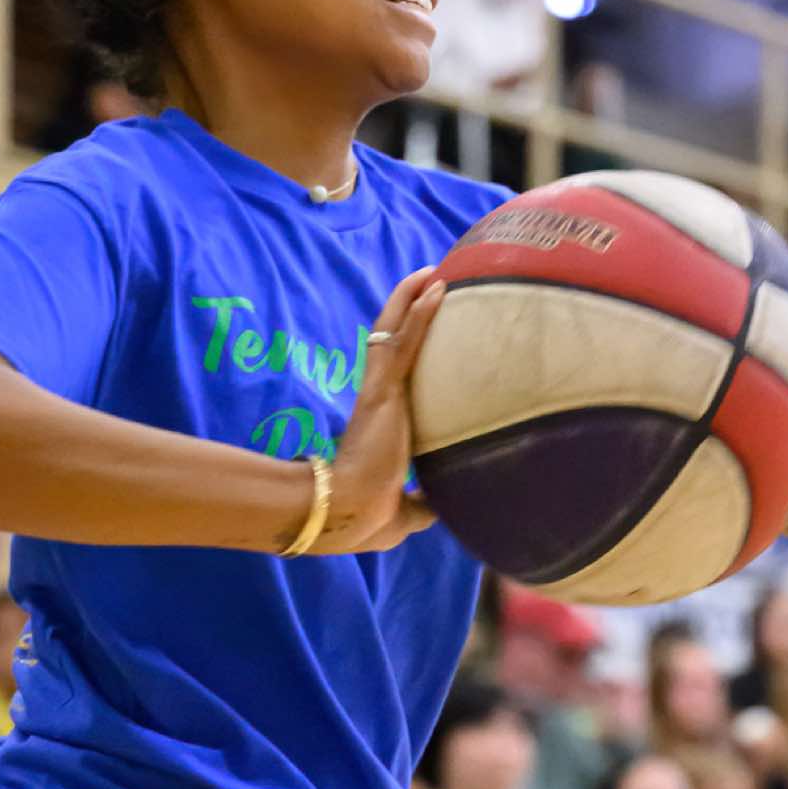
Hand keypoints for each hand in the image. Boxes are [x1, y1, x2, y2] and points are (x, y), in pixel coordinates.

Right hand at [313, 267, 445, 555]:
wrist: (345, 516)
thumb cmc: (368, 516)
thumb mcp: (406, 510)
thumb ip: (423, 504)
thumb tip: (442, 508)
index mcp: (383, 422)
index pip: (397, 373)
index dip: (409, 345)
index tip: (428, 326)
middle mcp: (379, 399)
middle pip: (391, 340)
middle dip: (409, 310)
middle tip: (431, 282)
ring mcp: (380, 391)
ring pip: (393, 331)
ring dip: (412, 298)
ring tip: (432, 272)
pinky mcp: (383, 391)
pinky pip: (403, 341)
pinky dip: (420, 313)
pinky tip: (436, 286)